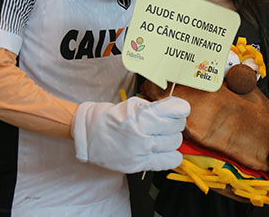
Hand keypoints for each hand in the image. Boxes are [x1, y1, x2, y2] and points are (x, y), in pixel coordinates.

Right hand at [72, 96, 189, 173]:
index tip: (180, 109)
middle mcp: (142, 134)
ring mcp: (141, 151)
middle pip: (176, 128)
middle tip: (168, 122)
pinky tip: (165, 150)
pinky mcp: (139, 165)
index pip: (175, 111)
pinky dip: (172, 156)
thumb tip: (173, 109)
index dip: (181, 108)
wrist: (88, 135)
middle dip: (175, 123)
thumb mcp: (131, 104)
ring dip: (172, 138)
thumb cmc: (109, 117)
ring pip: (174, 144)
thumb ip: (153, 108)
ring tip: (162, 136)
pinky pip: (168, 161)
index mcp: (140, 115)